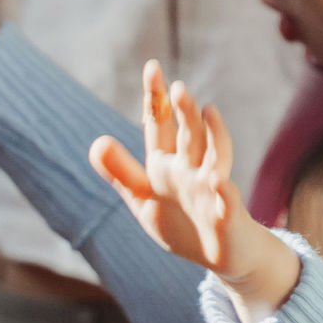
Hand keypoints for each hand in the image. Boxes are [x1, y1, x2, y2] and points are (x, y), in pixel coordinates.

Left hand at [89, 64, 298, 319]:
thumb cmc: (180, 223)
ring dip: (211, 135)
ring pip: (213, 156)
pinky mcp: (225, 214)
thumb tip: (96, 142)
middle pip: (187, 134)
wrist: (218, 255)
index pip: (159, 126)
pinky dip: (223, 191)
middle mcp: (190, 169)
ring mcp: (211, 188)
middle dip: (182, 111)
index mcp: (166, 164)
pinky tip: (218, 181)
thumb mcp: (142, 199)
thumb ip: (121, 173)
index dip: (155, 99)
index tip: (152, 68)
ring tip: (207, 111)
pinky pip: (225, 201)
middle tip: (176, 87)